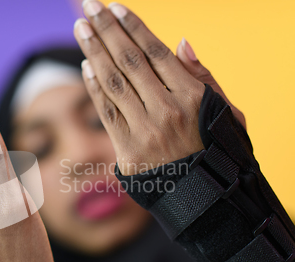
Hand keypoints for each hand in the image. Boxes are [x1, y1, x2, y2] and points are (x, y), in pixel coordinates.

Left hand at [74, 1, 244, 175]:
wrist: (205, 198)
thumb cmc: (215, 150)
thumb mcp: (224, 111)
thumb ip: (202, 76)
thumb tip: (181, 42)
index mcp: (193, 96)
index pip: (156, 53)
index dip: (133, 28)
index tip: (115, 8)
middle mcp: (168, 109)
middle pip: (130, 61)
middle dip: (107, 30)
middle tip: (89, 6)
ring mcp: (146, 130)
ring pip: (114, 82)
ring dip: (94, 52)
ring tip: (80, 28)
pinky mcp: (129, 150)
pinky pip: (107, 112)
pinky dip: (95, 87)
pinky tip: (86, 66)